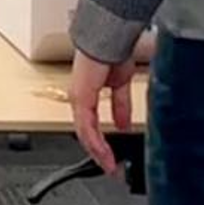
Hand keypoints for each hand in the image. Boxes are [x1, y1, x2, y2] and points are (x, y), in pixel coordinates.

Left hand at [67, 51, 136, 176]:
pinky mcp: (81, 99)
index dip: (101, 142)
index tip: (111, 157)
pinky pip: (87, 127)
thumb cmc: (113, 52)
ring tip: (108, 166)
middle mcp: (80, 99)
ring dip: (98, 152)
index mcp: (88, 94)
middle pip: (86, 134)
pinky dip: (96, 142)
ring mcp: (79, 99)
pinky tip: (103, 153)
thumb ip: (121, 106)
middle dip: (99, 153)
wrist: (111, 37)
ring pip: (85, 134)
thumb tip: (124, 124)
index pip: (91, 125)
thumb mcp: (121, 84)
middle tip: (110, 167)